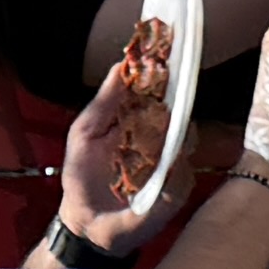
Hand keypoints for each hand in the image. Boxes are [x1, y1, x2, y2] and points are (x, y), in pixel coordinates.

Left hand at [55, 67, 180, 252]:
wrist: (86, 222)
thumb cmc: (83, 175)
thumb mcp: (85, 132)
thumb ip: (104, 101)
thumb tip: (121, 64)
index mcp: (139, 120)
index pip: (158, 90)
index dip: (164, 69)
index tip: (166, 46)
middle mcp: (160, 138)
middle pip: (179, 110)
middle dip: (177, 93)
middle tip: (170, 78)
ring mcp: (171, 163)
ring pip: (186, 139)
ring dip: (174, 132)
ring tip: (157, 129)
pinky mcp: (176, 191)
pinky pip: (182, 173)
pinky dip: (171, 170)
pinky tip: (159, 168)